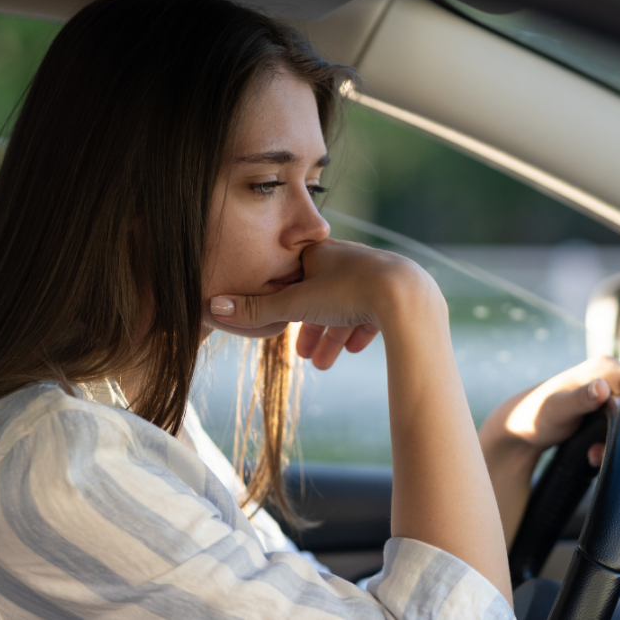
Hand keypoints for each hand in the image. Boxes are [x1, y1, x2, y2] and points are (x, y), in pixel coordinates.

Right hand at [209, 239, 434, 368]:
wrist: (405, 296)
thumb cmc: (348, 292)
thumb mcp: (295, 304)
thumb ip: (256, 309)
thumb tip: (213, 307)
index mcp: (320, 254)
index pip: (294, 277)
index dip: (284, 303)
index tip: (278, 326)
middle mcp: (346, 259)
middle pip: (320, 296)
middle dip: (309, 328)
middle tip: (302, 356)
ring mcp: (372, 275)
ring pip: (345, 308)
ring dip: (332, 337)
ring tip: (324, 365)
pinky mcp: (394, 293)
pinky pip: (371, 313)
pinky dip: (358, 332)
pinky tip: (354, 349)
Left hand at [480, 355, 619, 547]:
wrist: (519, 425)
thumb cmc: (534, 415)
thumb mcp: (556, 410)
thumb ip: (579, 399)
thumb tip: (602, 387)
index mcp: (606, 369)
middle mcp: (611, 375)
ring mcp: (610, 389)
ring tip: (601, 455)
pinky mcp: (606, 405)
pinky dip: (618, 440)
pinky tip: (595, 454)